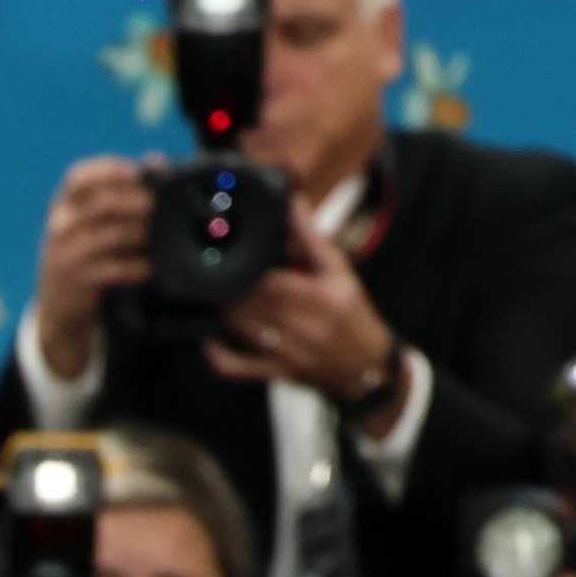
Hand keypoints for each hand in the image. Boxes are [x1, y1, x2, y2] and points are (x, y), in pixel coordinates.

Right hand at [26, 154, 155, 387]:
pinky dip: (136, 267)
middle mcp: (60, 226)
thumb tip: (157, 160)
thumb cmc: (86, 250)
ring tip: (148, 238)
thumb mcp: (94, 219)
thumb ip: (124, 189)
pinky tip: (145, 268)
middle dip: (134, 201)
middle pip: (101, 203)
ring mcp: (66, 254)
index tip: (135, 172)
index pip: (79, 177)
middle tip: (153, 206)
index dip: (108, 170)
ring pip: (110, 235)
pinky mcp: (77, 280)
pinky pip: (113, 269)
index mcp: (64, 204)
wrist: (59, 302)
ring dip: (138, 234)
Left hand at [205, 209, 406, 421]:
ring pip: (237, 327)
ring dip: (223, 309)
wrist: (367, 366)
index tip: (227, 252)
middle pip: (245, 301)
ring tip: (214, 294)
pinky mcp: (273, 372)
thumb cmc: (352, 313)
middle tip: (215, 271)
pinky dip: (216, 354)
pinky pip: (234, 367)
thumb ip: (312, 239)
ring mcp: (284, 352)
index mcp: (317, 296)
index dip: (242, 267)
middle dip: (228, 286)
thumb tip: (293, 204)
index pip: (265, 279)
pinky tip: (208, 338)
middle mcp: (299, 324)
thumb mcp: (339, 272)